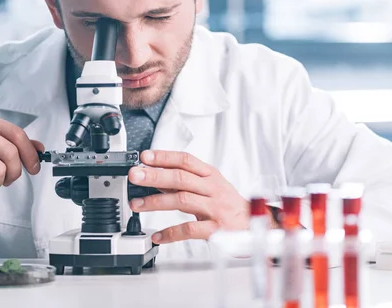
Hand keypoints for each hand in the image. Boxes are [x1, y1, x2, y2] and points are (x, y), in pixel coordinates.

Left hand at [128, 150, 249, 243]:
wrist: (256, 225)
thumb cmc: (229, 205)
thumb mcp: (210, 187)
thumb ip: (184, 183)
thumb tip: (155, 177)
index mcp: (211, 175)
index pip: (186, 160)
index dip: (165, 157)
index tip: (145, 157)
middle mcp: (213, 189)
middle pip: (181, 178)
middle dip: (155, 176)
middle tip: (135, 176)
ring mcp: (215, 209)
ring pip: (183, 200)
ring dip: (156, 202)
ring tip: (137, 204)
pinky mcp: (216, 229)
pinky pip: (190, 229)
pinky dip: (171, 233)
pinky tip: (157, 236)